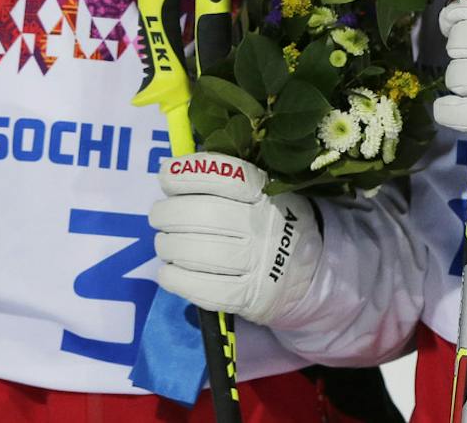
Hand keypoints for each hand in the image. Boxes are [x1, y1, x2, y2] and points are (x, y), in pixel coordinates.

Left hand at [151, 153, 320, 323]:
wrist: (308, 269)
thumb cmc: (268, 221)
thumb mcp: (260, 191)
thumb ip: (222, 180)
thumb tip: (169, 172)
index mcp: (265, 192)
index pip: (225, 176)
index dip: (188, 174)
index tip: (166, 177)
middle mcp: (263, 225)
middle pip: (204, 215)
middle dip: (168, 213)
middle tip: (158, 215)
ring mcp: (258, 262)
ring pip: (199, 253)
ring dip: (168, 247)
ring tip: (165, 244)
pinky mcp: (248, 296)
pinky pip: (202, 288)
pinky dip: (175, 279)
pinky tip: (168, 272)